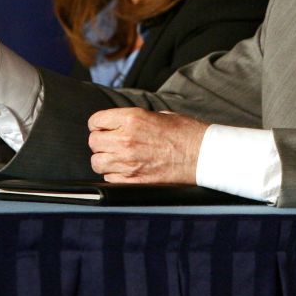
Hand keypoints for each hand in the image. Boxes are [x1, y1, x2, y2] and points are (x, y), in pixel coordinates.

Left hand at [87, 108, 208, 183]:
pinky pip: (109, 178)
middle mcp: (125, 140)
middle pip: (93, 142)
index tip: (104, 128)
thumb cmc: (185, 133)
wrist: (202, 155)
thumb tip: (118, 123)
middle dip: (101, 142)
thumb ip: (134, 119)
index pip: (95, 121)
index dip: (99, 124)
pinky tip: (127, 169)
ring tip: (118, 157)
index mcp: (131, 119)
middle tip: (111, 143)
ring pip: (97, 163)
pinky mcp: (134, 181)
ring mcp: (128, 162)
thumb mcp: (157, 115)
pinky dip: (114, 175)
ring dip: (105, 160)